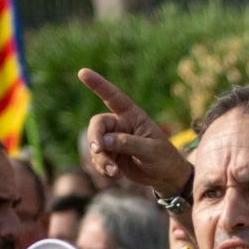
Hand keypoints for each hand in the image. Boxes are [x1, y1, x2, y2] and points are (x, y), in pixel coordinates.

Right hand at [80, 68, 192, 198]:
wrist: (166, 177)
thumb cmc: (164, 158)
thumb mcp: (150, 150)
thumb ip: (127, 143)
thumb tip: (104, 141)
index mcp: (132, 115)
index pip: (113, 96)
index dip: (98, 84)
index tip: (82, 72)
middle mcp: (120, 125)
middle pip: (97, 125)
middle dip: (95, 138)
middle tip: (98, 150)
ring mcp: (114, 140)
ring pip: (96, 145)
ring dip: (101, 159)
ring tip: (115, 172)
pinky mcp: (111, 155)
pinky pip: (98, 159)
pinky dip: (103, 168)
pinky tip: (117, 175)